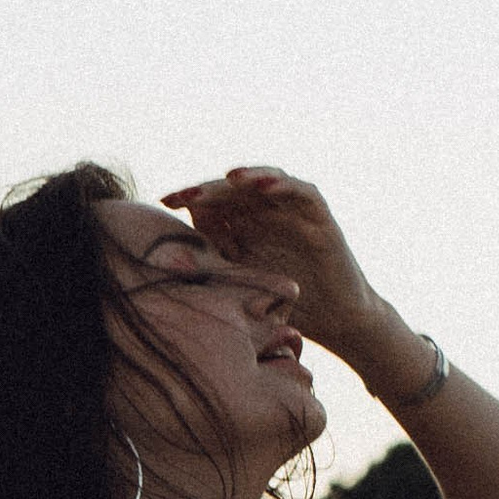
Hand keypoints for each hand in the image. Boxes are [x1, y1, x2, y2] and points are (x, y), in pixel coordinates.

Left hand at [159, 168, 404, 382]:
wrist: (334, 321)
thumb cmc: (284, 306)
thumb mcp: (241, 283)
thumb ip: (215, 261)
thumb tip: (170, 250)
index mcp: (242, 224)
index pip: (211, 202)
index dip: (189, 198)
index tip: (164, 202)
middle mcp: (264, 211)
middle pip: (233, 188)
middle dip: (208, 188)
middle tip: (185, 193)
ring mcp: (291, 209)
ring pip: (265, 180)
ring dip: (247, 176)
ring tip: (228, 178)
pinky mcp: (318, 214)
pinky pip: (300, 191)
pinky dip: (282, 185)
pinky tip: (263, 186)